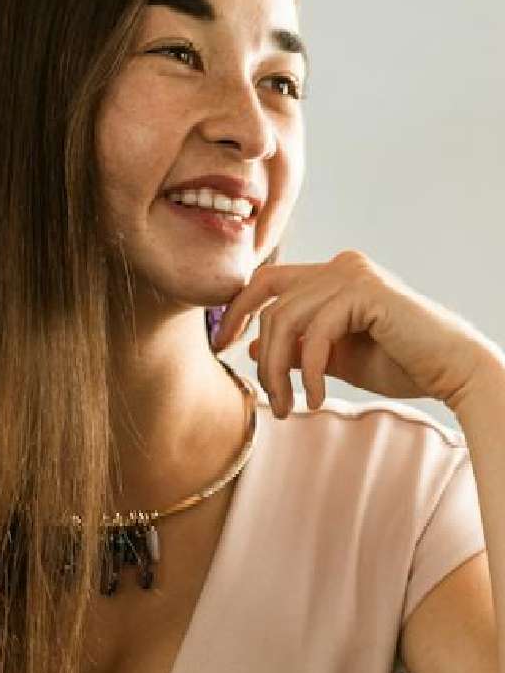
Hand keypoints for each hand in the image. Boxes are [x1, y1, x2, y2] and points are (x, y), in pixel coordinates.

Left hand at [213, 249, 493, 416]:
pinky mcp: (364, 292)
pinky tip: (315, 398)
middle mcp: (339, 265)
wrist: (449, 371)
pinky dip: (308, 372)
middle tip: (264, 396)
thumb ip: (297, 348)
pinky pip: (315, 334)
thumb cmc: (398, 364)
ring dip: (280, 372)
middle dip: (259, 352)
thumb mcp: (334, 359)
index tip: (222, 345)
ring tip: (289, 407)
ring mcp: (352, 274)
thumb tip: (253, 346)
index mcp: (332, 274)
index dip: (238, 310)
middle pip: (270, 300)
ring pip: (286, 320)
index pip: (268, 281)